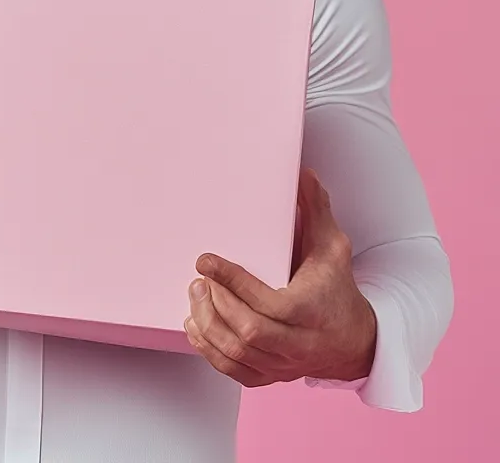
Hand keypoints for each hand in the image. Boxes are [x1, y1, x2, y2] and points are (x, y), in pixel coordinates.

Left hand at [183, 168, 376, 387]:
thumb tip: (304, 173)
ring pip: (237, 354)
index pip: (266, 303)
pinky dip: (209, 352)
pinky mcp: (271, 376)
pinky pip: (234, 372)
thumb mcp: (333, 248)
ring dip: (207, 325)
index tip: (205, 260)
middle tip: (198, 279)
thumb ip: (317, 211)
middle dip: (216, 304)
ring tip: (194, 295)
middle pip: (248, 333)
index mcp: (310, 310)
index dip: (232, 282)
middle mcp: (298, 343)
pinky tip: (195, 325)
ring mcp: (283, 364)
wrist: (355, 341)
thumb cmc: (338, 289)